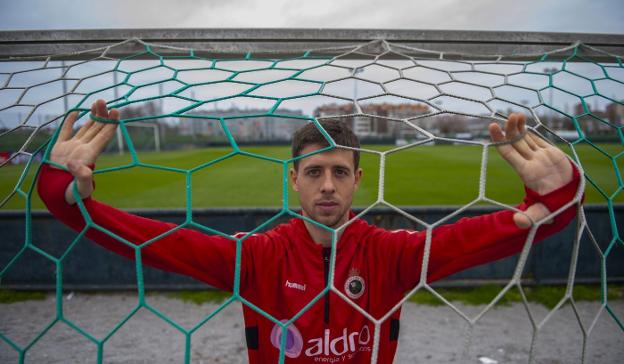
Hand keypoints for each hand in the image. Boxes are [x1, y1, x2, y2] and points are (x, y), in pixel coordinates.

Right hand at [50, 99, 118, 203]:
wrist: (56, 197)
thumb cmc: (71, 195)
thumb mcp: (80, 188)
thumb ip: (82, 177)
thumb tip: (76, 164)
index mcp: (90, 155)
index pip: (104, 136)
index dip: (111, 124)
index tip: (116, 111)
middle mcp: (84, 149)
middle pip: (97, 128)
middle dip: (102, 115)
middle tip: (104, 101)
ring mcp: (72, 148)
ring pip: (85, 128)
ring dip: (92, 116)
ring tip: (97, 103)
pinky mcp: (59, 149)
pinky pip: (66, 132)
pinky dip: (70, 122)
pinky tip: (75, 112)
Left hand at [489, 113, 572, 228]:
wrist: (569, 199)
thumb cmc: (555, 205)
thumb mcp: (542, 214)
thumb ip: (530, 217)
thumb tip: (517, 223)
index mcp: (526, 172)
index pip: (509, 154)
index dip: (500, 142)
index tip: (493, 129)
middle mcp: (529, 162)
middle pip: (515, 143)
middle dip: (509, 130)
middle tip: (506, 117)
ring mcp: (538, 156)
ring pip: (524, 138)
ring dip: (517, 126)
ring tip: (514, 114)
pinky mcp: (547, 152)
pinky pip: (534, 139)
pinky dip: (527, 130)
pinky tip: (521, 119)